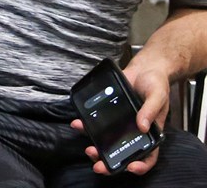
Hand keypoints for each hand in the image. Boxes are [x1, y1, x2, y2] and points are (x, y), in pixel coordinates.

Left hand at [71, 62, 168, 176]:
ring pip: (108, 141)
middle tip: (98, 165)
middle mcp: (134, 131)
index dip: (140, 166)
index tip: (130, 167)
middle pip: (123, 153)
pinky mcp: (109, 113)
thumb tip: (142, 126)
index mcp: (150, 133)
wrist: (144, 68)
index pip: (148, 156)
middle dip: (110, 162)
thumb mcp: (158, 95)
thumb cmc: (156, 84)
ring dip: (97, 147)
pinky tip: (78, 123)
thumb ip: (150, 110)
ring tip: (88, 149)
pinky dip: (87, 125)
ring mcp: (121, 123)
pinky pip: (98, 122)